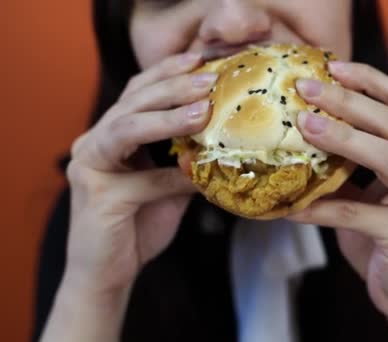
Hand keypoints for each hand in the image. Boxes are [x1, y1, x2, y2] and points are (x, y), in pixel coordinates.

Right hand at [41, 52, 215, 341]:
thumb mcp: (167, 185)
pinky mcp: (97, 196)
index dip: (167, 73)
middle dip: (172, 86)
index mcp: (110, 135)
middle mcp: (94, 143)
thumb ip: (185, 160)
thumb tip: (226, 141)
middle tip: (209, 78)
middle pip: (132, 102)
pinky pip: (141, 179)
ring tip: (203, 108)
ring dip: (167, 116)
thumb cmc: (138, 224)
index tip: (202, 59)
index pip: (138, 93)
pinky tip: (197, 174)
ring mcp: (89, 167)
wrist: (109, 272)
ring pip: (126, 128)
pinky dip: (172, 176)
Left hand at [288, 62, 387, 340]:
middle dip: (350, 100)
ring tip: (305, 125)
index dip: (371, 81)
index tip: (333, 66)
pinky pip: (357, 215)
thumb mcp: (370, 199)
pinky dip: (321, 208)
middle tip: (308, 88)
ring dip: (344, 137)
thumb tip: (303, 141)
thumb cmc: (385, 245)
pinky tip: (290, 208)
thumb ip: (351, 170)